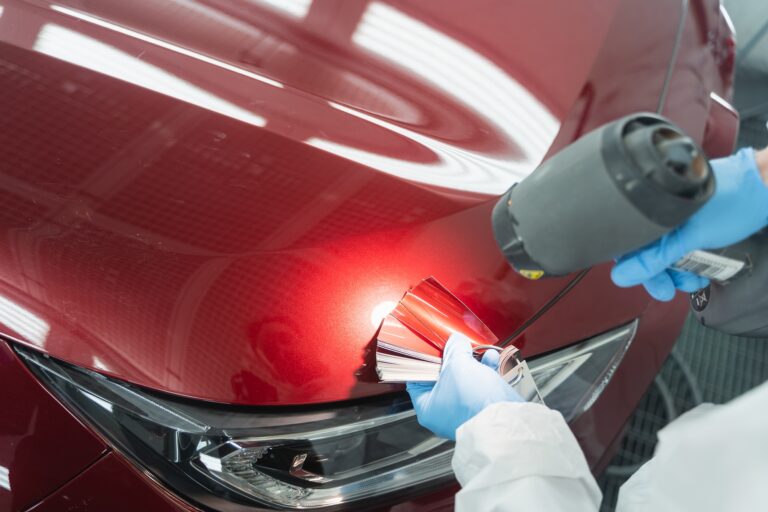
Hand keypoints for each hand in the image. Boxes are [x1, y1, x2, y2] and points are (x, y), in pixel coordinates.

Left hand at [406, 334, 522, 439]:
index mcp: (427, 408)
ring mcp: (464, 413)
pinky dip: (485, 372)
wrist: (505, 420)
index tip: (431, 347)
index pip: (418, 379)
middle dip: (454, 358)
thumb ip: (455, 349)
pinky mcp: (482, 410)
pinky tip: (490, 359)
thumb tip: (456, 342)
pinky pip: (480, 387)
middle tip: (456, 346)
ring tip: (477, 350)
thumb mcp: (458, 365)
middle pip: (443, 377)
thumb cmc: (473, 402)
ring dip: (473, 362)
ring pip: (464, 380)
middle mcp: (443, 414)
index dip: (424, 360)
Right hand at [611, 148, 767, 300]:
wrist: (766, 188)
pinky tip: (700, 270)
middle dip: (660, 275)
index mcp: (652, 209)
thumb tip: (624, 275)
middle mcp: (661, 212)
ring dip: (677, 272)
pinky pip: (682, 247)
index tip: (650, 284)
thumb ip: (656, 258)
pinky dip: (690, 262)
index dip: (635, 269)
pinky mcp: (693, 222)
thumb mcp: (691, 237)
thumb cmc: (734, 202)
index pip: (628, 244)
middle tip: (669, 289)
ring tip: (694, 280)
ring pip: (666, 252)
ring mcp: (678, 218)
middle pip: (646, 252)